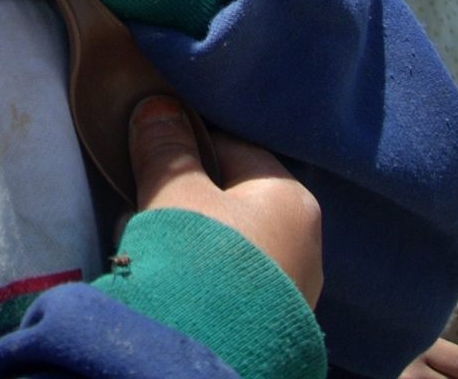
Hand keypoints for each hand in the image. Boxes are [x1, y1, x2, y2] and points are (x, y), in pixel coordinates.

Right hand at [128, 96, 322, 307]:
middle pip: (236, 200)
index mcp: (294, 199)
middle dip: (192, 200)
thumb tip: (158, 104)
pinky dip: (206, 278)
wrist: (208, 359)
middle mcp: (307, 244)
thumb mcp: (174, 193)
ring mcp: (294, 291)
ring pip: (234, 246)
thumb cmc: (200, 261)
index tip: (154, 155)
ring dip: (197, 243)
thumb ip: (166, 148)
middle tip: (150, 205)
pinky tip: (177, 284)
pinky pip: (236, 284)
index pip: (236, 150)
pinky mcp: (276, 328)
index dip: (189, 147)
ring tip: (157, 248)